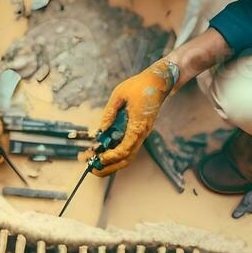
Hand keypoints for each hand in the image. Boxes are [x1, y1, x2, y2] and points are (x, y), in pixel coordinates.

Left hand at [93, 59, 177, 175]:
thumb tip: (100, 130)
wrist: (159, 82)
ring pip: (128, 156)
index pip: (124, 149)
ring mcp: (142, 134)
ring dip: (112, 163)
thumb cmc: (139, 86)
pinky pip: (129, 148)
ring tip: (95, 163)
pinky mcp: (140, 131)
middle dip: (109, 167)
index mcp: (137, 125)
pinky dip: (116, 154)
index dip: (110, 157)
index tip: (97, 158)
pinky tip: (104, 152)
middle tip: (93, 170)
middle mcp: (142, 133)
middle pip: (126, 159)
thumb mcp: (119, 95)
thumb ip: (109, 113)